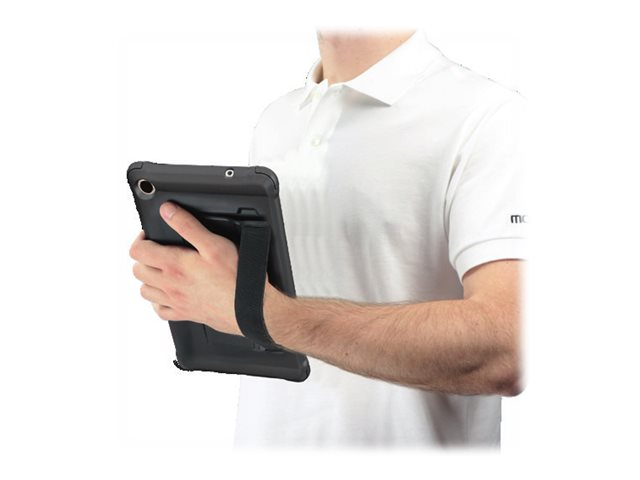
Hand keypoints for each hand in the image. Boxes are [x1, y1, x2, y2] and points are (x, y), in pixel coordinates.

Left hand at [129, 202, 244, 334]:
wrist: (247, 305)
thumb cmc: (235, 277)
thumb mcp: (213, 243)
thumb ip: (187, 225)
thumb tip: (167, 211)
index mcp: (174, 264)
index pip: (138, 251)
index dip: (140, 239)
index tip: (150, 236)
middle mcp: (170, 284)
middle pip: (138, 270)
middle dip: (144, 257)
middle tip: (157, 250)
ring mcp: (175, 301)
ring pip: (145, 291)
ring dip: (148, 279)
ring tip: (161, 270)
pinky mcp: (184, 314)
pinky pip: (159, 310)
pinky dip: (158, 301)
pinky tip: (168, 294)